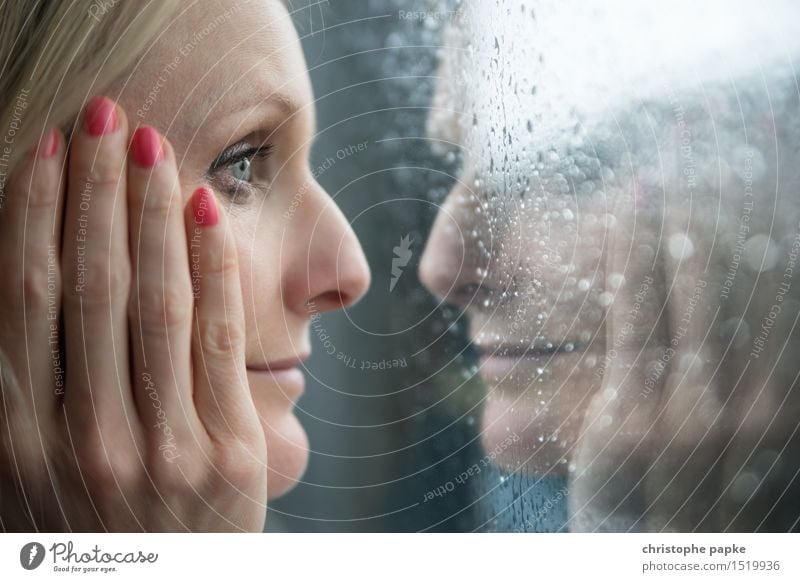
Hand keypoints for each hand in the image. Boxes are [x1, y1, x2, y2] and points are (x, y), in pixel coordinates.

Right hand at [0, 96, 266, 531]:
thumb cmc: (86, 528)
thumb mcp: (24, 470)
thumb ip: (22, 386)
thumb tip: (22, 281)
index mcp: (17, 437)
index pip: (25, 298)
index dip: (36, 212)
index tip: (49, 148)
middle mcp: (82, 437)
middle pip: (90, 285)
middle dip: (97, 191)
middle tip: (106, 119)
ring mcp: (160, 446)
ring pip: (156, 303)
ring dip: (153, 214)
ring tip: (154, 149)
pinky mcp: (227, 451)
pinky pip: (221, 340)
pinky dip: (213, 268)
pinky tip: (205, 212)